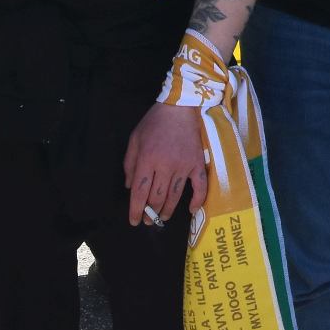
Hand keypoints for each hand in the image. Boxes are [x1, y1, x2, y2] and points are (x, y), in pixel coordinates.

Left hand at [123, 103, 208, 225]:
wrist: (180, 108)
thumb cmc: (154, 123)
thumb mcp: (134, 139)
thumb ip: (129, 163)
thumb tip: (129, 186)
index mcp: (147, 159)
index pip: (139, 191)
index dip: (136, 209)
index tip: (134, 221)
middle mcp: (165, 165)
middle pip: (156, 197)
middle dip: (151, 213)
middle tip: (149, 221)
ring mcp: (183, 165)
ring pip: (175, 195)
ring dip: (168, 210)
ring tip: (163, 218)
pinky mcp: (197, 163)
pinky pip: (200, 186)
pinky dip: (197, 200)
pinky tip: (192, 210)